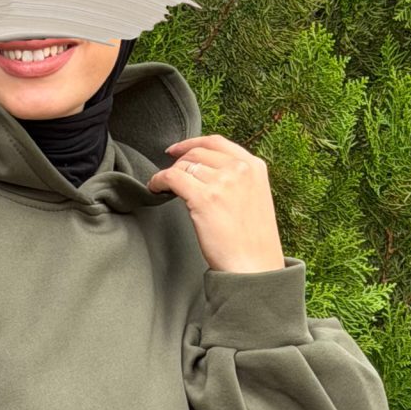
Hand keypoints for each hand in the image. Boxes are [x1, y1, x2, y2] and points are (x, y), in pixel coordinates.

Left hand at [146, 133, 286, 272]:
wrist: (255, 267)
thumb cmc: (253, 243)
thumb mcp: (255, 199)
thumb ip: (238, 180)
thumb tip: (207, 172)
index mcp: (254, 166)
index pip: (217, 142)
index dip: (192, 143)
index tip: (176, 150)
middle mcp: (239, 169)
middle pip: (197, 153)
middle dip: (179, 163)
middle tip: (170, 177)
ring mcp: (222, 182)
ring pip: (184, 166)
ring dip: (169, 175)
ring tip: (163, 187)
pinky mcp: (204, 198)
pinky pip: (172, 178)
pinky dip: (158, 181)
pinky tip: (155, 189)